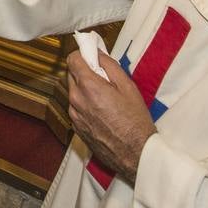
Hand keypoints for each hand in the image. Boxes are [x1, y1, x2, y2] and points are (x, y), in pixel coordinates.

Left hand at [66, 50, 155, 184]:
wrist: (135, 154)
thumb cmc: (135, 121)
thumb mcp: (128, 86)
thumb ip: (109, 65)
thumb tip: (97, 53)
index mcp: (88, 86)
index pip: (72, 59)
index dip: (82, 55)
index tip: (91, 57)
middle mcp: (76, 100)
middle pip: (71, 75)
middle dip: (84, 72)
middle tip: (103, 78)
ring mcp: (74, 115)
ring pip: (73, 93)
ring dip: (84, 90)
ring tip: (105, 98)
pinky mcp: (76, 128)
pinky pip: (76, 109)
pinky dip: (85, 105)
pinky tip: (102, 112)